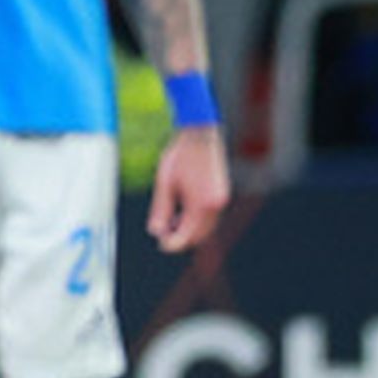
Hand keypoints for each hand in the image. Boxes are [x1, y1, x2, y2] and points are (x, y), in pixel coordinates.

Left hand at [147, 126, 229, 252]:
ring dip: (190, 229)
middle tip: (163, 234)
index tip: (161, 244)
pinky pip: (210, 215)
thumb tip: (155, 232)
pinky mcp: (222, 193)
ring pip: (207, 227)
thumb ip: (161, 210)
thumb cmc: (179, 155)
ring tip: (170, 221)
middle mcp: (216, 204)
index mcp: (201, 204)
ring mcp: (221, 198)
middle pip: (200, 235)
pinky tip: (182, 211)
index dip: (173, 243)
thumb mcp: (164, 183)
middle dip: (182, 238)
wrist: (200, 133)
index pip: (187, 235)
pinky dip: (197, 219)